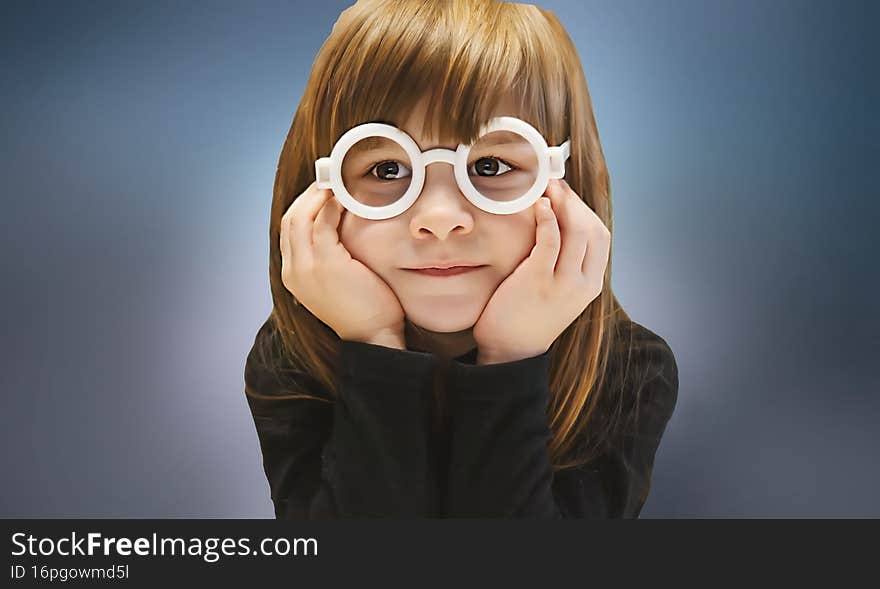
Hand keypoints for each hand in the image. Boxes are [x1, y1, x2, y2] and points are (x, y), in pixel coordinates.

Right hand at [279, 181, 405, 344]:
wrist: (373, 336)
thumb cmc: (363, 309)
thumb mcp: (336, 281)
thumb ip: (329, 257)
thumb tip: (337, 227)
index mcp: (293, 275)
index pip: (288, 230)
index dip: (302, 206)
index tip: (320, 192)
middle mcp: (293, 270)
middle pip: (290, 219)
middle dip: (307, 195)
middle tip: (328, 179)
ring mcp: (306, 267)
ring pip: (302, 217)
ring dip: (318, 196)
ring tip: (336, 184)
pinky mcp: (326, 263)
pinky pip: (323, 223)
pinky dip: (332, 207)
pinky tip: (344, 200)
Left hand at [472, 179, 610, 364]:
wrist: (509, 351)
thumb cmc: (527, 316)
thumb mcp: (557, 291)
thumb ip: (563, 264)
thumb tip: (557, 226)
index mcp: (591, 284)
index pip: (600, 236)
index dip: (584, 209)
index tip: (566, 195)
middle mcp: (583, 284)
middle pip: (592, 229)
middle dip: (574, 201)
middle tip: (554, 184)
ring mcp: (563, 284)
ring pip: (576, 231)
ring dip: (562, 204)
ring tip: (546, 189)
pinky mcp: (539, 281)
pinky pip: (550, 241)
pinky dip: (548, 219)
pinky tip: (539, 207)